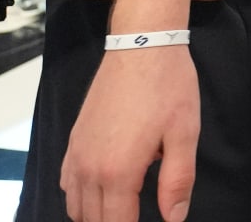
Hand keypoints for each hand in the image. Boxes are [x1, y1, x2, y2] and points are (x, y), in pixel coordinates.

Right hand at [62, 46, 199, 221]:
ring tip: (125, 210)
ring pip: (75, 206)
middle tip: (138, 216)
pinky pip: (66, 184)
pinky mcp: (73, 141)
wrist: (141, 46)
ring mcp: (76, 154)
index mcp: (117, 172)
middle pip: (92, 220)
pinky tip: (104, 190)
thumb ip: (177, 181)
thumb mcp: (184, 134)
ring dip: (96, 215)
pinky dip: (81, 197)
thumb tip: (174, 219)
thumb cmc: (168, 87)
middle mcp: (88, 168)